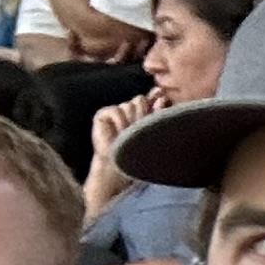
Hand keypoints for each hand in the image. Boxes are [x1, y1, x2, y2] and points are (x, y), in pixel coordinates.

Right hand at [81, 91, 162, 211]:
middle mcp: (130, 112)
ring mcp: (116, 113)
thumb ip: (156, 113)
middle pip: (140, 100)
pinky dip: (120, 121)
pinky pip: (116, 109)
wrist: (120, 169)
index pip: (151, 98)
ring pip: (130, 104)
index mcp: (144, 115)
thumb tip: (160, 95)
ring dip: (132, 121)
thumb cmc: (139, 156)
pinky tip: (119, 133)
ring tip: (129, 136)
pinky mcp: (103, 115)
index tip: (161, 101)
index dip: (156, 99)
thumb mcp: (152, 133)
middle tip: (140, 131)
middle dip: (143, 115)